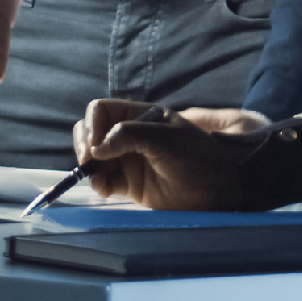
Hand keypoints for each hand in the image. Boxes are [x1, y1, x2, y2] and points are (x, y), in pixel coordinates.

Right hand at [73, 98, 271, 210]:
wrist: (217, 186)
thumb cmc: (195, 155)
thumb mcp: (162, 137)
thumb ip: (127, 135)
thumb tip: (96, 149)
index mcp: (139, 116)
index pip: (101, 110)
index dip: (93, 125)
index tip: (96, 145)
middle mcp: (130, 135)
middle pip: (91, 132)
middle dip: (84, 145)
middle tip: (89, 161)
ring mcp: (129, 160)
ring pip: (94, 158)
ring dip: (88, 167)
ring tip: (97, 179)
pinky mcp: (131, 184)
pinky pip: (104, 181)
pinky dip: (98, 184)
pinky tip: (104, 189)